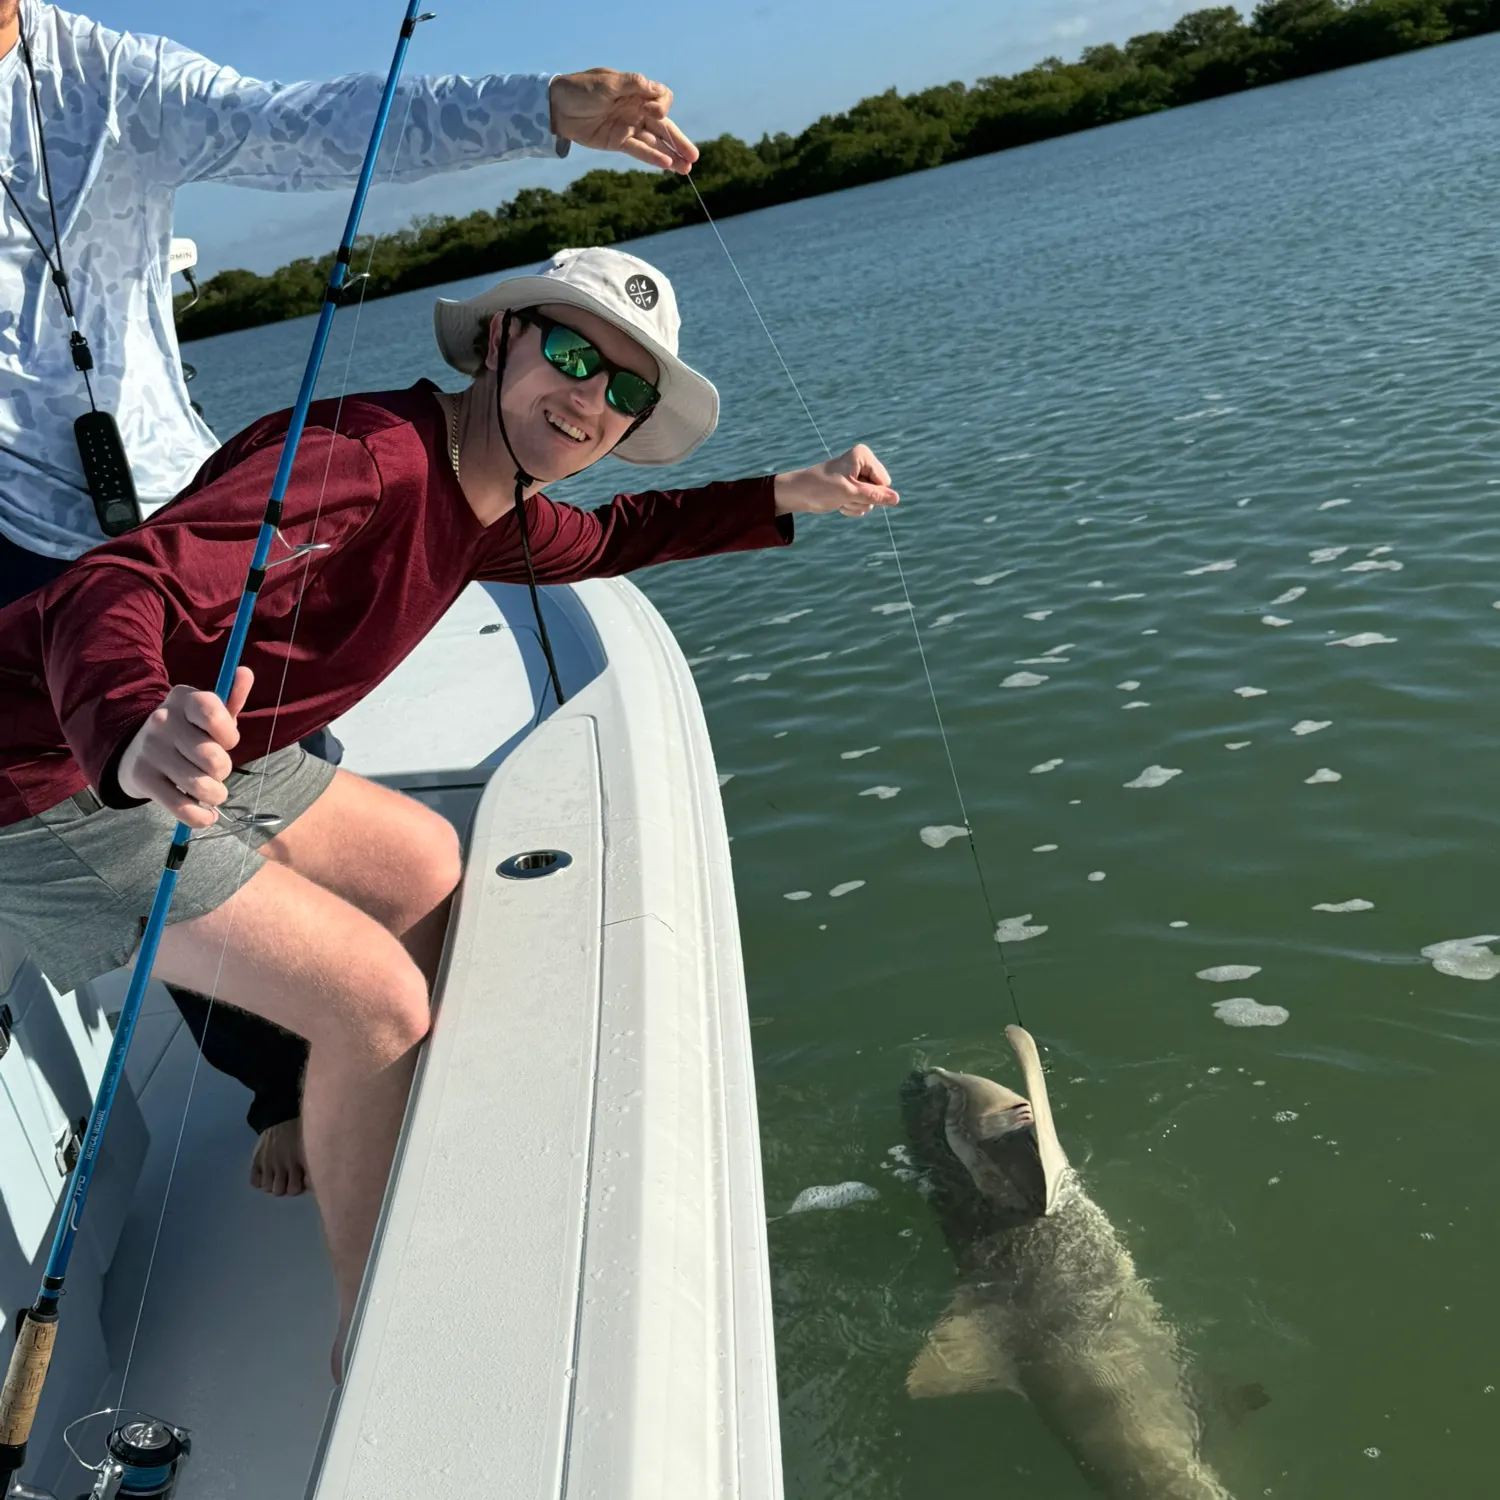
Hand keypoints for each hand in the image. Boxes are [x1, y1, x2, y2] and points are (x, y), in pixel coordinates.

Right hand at [117, 667, 252, 826]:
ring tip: (212, 791)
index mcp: (183, 699)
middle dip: (223, 770)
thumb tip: (245, 672)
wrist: (136, 751)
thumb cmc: (188, 732)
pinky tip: (206, 815)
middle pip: (214, 759)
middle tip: (216, 769)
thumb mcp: (209, 713)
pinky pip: (182, 808)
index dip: (229, 734)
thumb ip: (231, 698)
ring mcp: (150, 751)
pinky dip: (201, 817)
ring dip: (216, 794)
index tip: (227, 742)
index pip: (213, 713)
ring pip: (202, 786)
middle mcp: (163, 721)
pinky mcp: (143, 779)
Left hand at [548, 68, 697, 172]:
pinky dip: (653, 158)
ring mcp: (628, 127)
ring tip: (686, 169)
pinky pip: (639, 151)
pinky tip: (666, 165)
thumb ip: (632, 85)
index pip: (661, 99)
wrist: (557, 106)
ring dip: (671, 155)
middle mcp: (636, 109)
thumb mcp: (607, 83)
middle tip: (694, 156)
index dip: (663, 106)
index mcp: (636, 91)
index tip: (654, 111)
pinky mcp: (618, 142)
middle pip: (664, 126)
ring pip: (655, 142)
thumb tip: (655, 89)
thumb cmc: (581, 88)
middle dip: (679, 140)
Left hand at [774, 445, 898, 516]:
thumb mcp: (850, 493)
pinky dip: (851, 508)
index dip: (870, 492)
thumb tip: (897, 499)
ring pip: (871, 501)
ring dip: (855, 505)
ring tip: (839, 498)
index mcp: (864, 456)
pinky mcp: (854, 488)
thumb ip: (875, 496)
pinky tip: (839, 503)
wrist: (799, 493)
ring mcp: (859, 477)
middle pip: (879, 492)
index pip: (884, 482)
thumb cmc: (821, 488)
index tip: (850, 488)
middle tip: (843, 496)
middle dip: (862, 500)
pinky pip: (864, 505)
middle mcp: (864, 464)